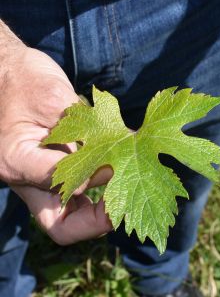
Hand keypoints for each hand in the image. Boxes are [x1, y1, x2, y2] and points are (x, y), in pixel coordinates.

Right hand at [0, 44, 111, 244]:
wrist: (8, 72)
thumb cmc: (26, 79)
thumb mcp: (54, 98)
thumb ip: (82, 129)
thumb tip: (118, 157)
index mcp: (18, 161)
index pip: (62, 185)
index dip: (95, 179)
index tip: (120, 164)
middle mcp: (26, 179)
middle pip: (60, 225)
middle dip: (96, 223)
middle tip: (127, 205)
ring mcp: (39, 178)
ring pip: (68, 215)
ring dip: (99, 212)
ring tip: (130, 192)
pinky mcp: (52, 169)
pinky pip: (75, 193)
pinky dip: (98, 190)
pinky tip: (121, 173)